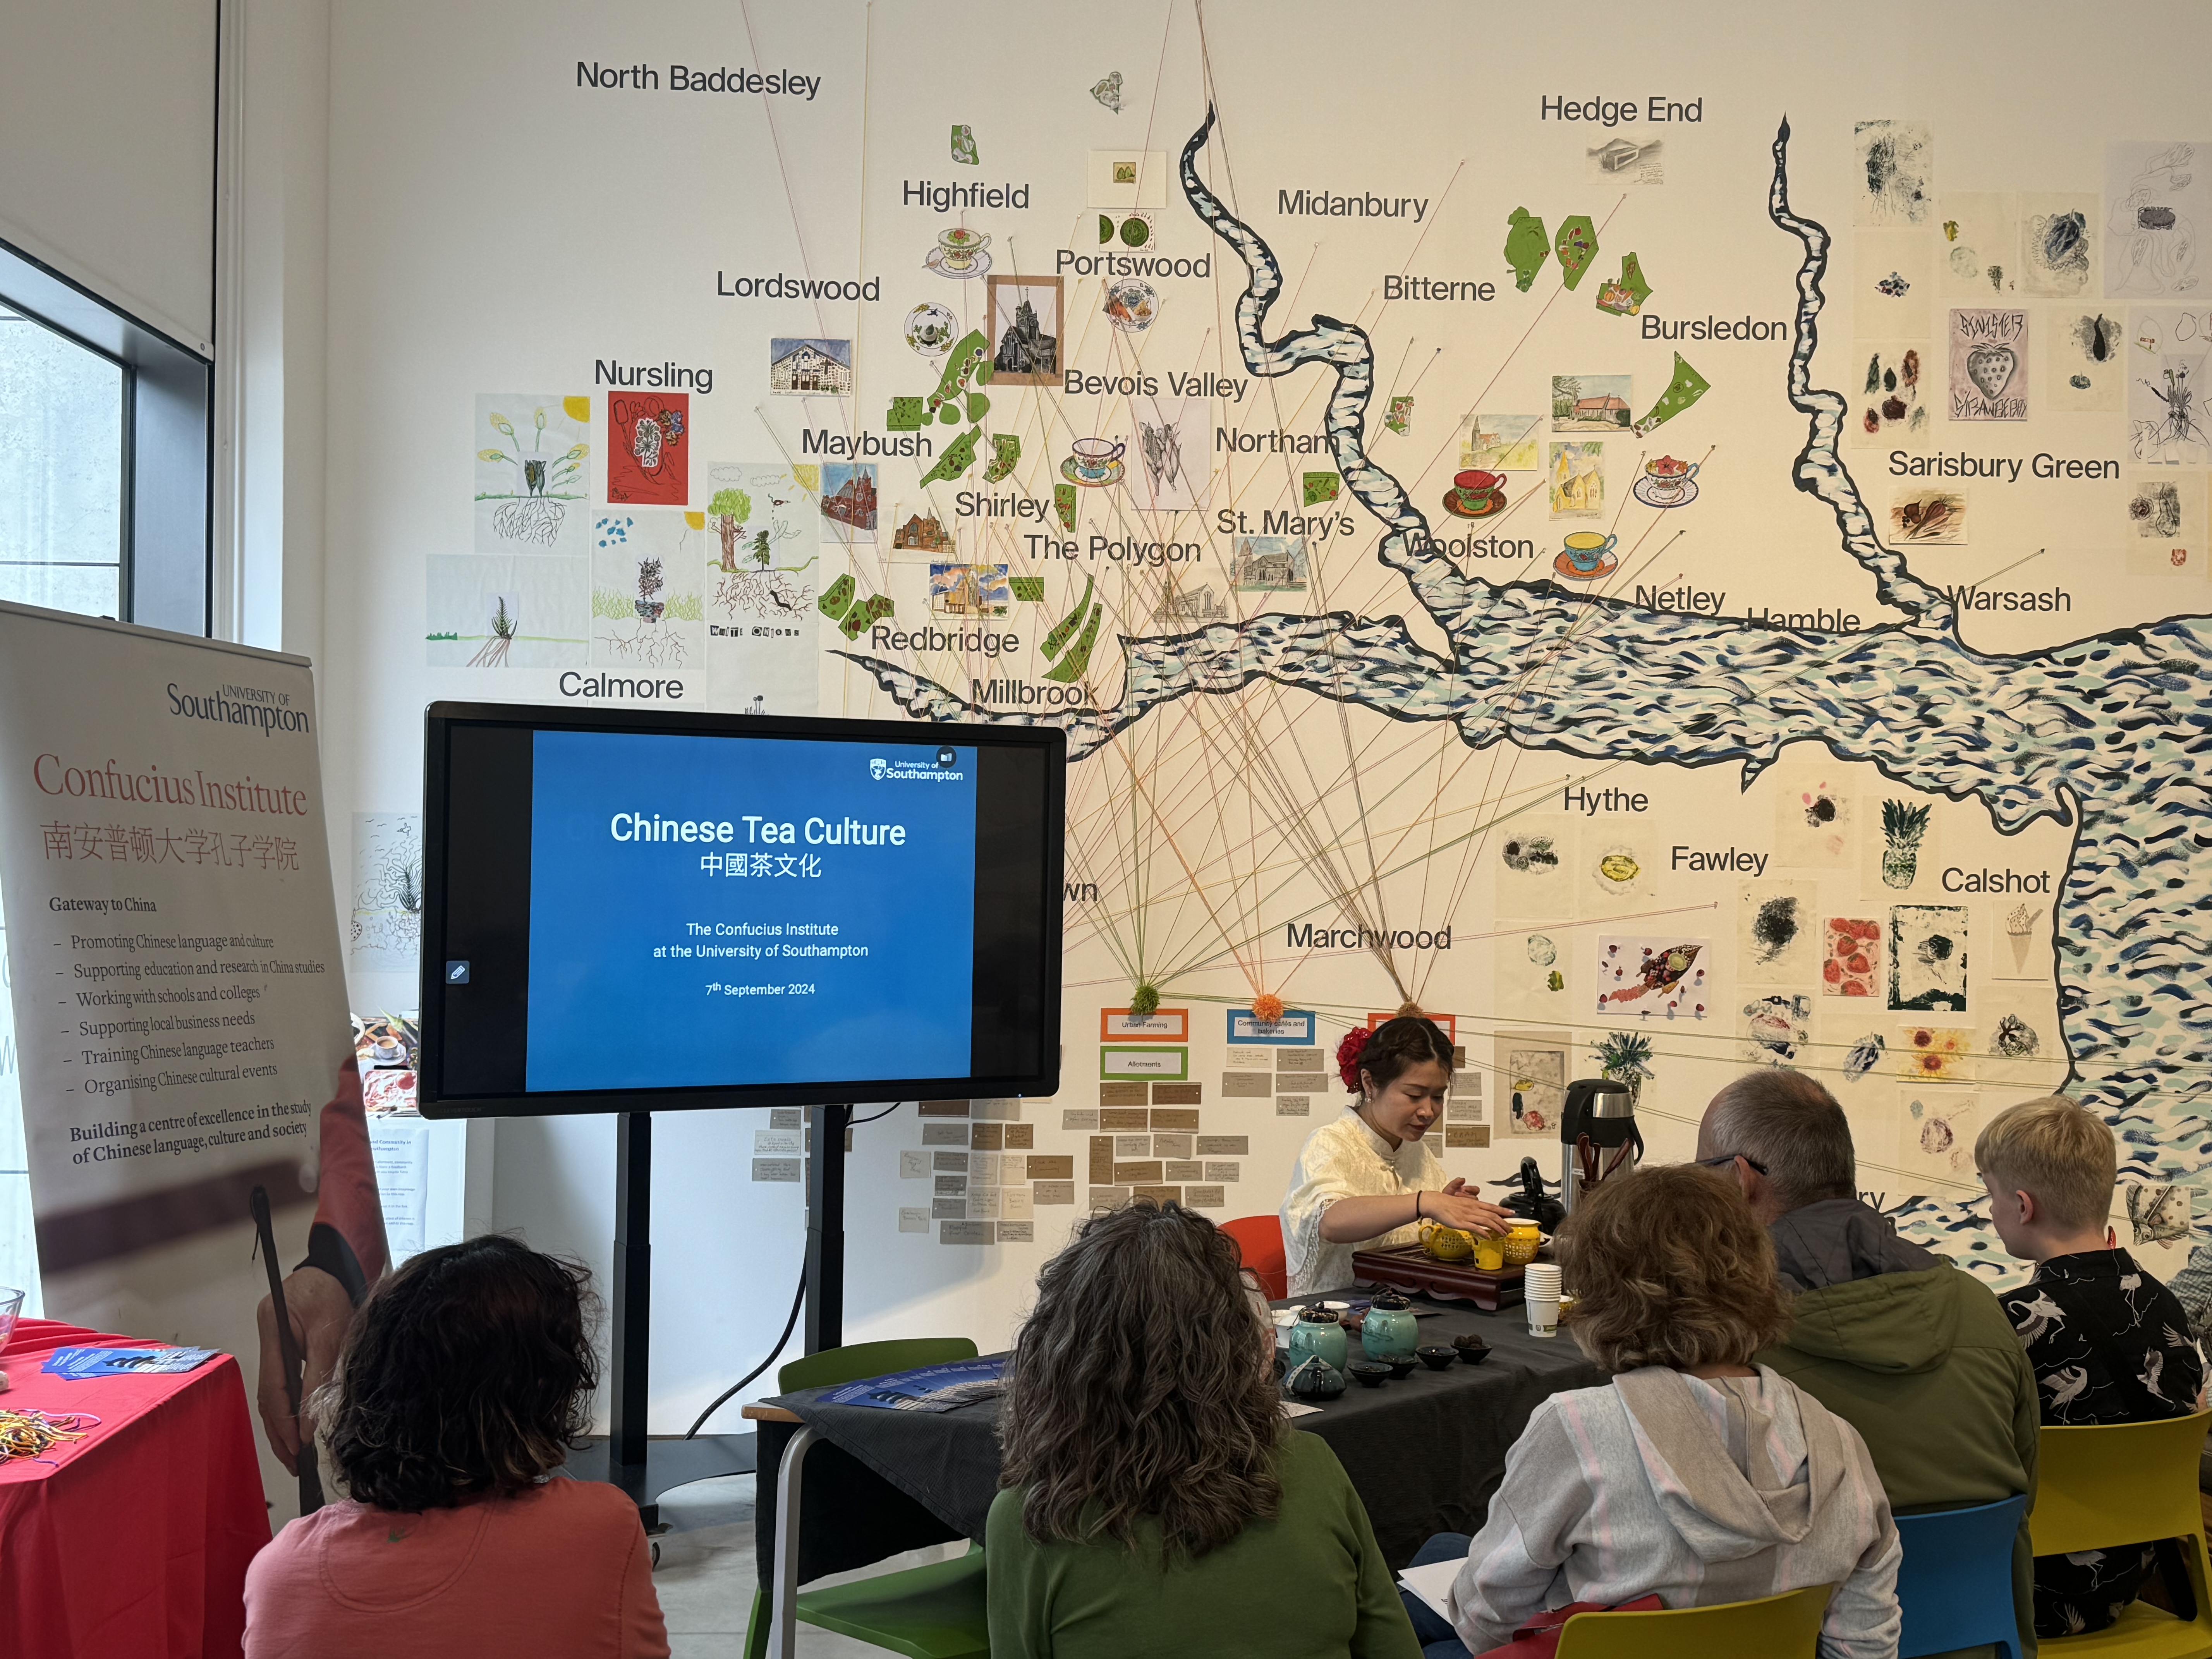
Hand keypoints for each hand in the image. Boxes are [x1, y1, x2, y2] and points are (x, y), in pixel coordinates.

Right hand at [255, 1266, 354, 1474]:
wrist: (337, 1263)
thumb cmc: (336, 1289)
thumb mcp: (333, 1330)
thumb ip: (320, 1374)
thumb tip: (309, 1423)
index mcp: (272, 1326)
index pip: (273, 1385)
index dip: (284, 1419)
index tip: (297, 1445)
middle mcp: (266, 1336)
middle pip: (266, 1394)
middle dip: (278, 1431)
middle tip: (293, 1461)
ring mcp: (271, 1342)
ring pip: (271, 1393)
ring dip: (281, 1425)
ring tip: (293, 1454)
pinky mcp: (281, 1347)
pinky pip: (280, 1383)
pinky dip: (287, 1407)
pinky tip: (294, 1428)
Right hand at [1422, 1189, 1512, 1236]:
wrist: (1435, 1203)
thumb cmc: (1447, 1203)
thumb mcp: (1462, 1202)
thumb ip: (1472, 1207)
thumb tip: (1479, 1212)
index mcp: (1474, 1203)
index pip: (1492, 1207)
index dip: (1503, 1210)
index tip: (1512, 1213)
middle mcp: (1473, 1208)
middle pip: (1492, 1215)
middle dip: (1503, 1223)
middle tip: (1510, 1229)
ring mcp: (1468, 1216)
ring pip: (1487, 1221)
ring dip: (1497, 1228)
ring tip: (1504, 1234)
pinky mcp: (1462, 1223)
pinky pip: (1475, 1228)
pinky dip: (1484, 1233)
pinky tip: (1489, 1237)